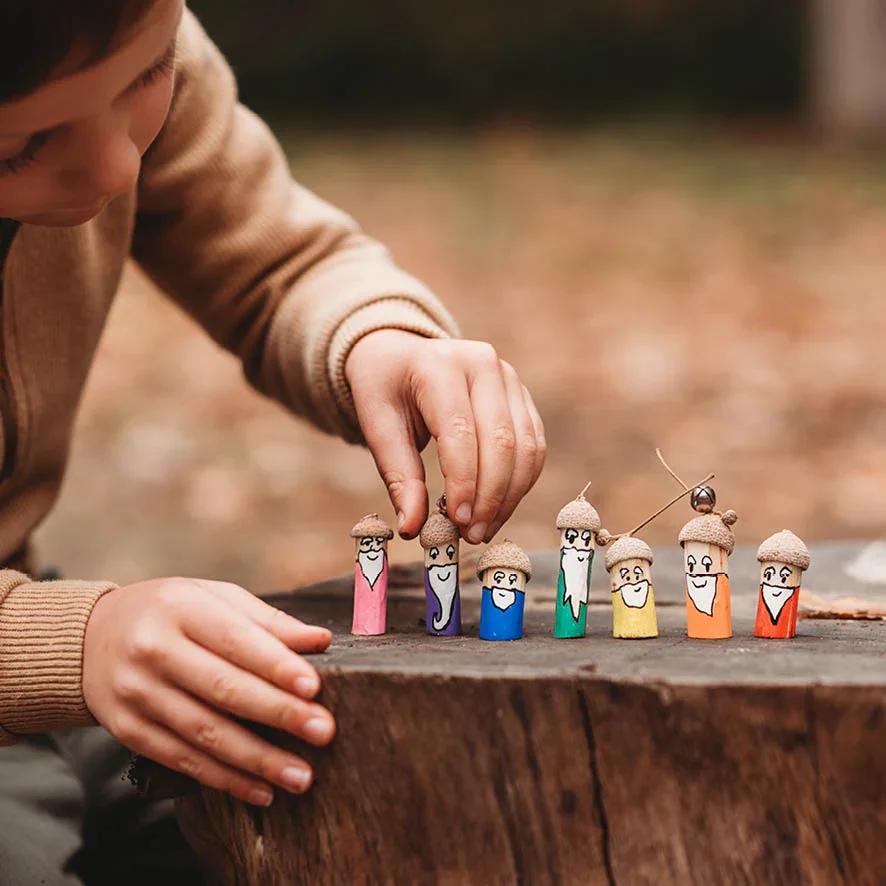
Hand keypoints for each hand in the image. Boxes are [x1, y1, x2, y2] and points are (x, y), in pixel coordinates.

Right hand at [83, 578, 334, 806]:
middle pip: (223, 688)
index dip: (275, 665)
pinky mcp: (129, 730)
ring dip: (257, 759)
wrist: (89, 638)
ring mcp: (137, 693)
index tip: (313, 688)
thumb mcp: (213, 598)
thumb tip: (319, 640)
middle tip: (323, 732)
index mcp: (181, 608)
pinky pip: (182, 760)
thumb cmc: (171, 612)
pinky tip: (260, 790)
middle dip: (278, 714)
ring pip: (204, 732)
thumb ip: (267, 621)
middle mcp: (154, 650)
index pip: (235, 639)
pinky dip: (224, 779)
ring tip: (300, 775)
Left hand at [345, 331, 545, 543]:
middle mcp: (483, 363)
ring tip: (485, 528)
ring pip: (526, 446)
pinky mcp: (522, 395)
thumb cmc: (385, 391)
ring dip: (510, 496)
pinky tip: (499, 508)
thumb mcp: (377, 426)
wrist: (400, 355)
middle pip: (501, 441)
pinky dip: (521, 483)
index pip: (461, 432)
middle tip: (473, 534)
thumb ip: (398, 476)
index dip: (464, 482)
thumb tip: (413, 527)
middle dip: (491, 496)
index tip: (458, 521)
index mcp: (440, 365)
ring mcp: (509, 377)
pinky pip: (534, 445)